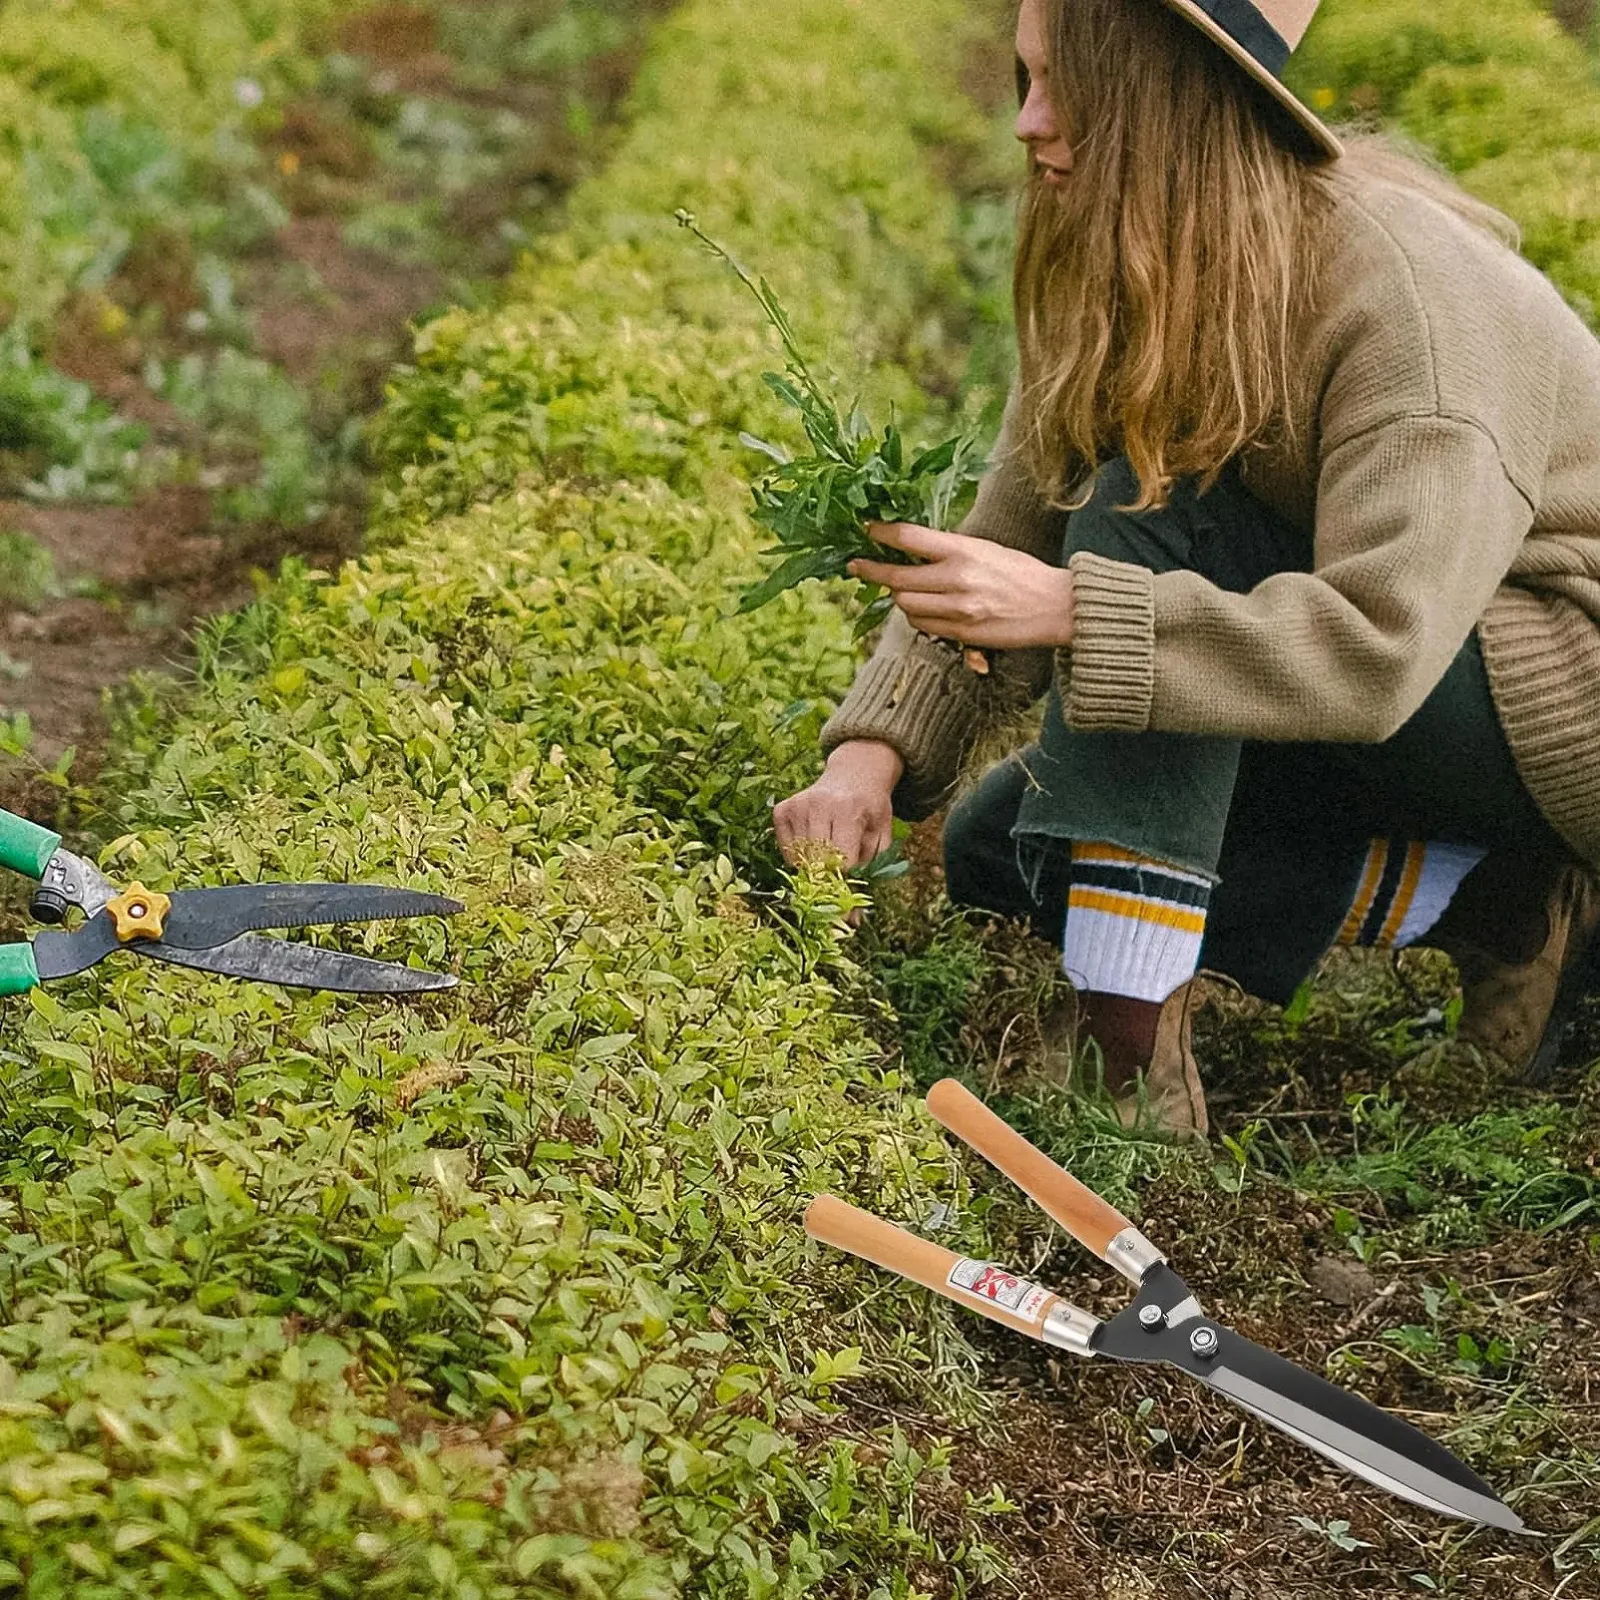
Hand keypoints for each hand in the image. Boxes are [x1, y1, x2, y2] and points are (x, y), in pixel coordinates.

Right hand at [773, 740, 902, 874]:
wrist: (854, 774)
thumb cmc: (869, 808)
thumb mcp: (882, 834)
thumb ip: (872, 867)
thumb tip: (853, 905)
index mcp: (847, 809)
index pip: (842, 861)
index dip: (848, 873)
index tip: (852, 873)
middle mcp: (818, 805)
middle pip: (817, 861)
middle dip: (829, 872)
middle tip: (838, 866)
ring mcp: (797, 806)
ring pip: (799, 857)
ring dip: (814, 862)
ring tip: (829, 845)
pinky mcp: (781, 810)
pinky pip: (786, 849)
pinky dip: (798, 854)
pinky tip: (813, 840)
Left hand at [849, 522, 1074, 650]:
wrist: (1055, 607)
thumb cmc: (1021, 573)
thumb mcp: (985, 549)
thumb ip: (950, 550)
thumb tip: (914, 548)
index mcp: (963, 550)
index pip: (909, 538)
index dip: (881, 533)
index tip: (866, 529)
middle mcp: (956, 579)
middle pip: (897, 577)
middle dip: (873, 571)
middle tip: (858, 566)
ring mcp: (957, 609)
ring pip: (905, 604)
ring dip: (899, 596)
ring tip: (904, 588)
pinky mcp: (961, 633)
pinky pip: (922, 625)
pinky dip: (916, 616)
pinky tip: (924, 609)